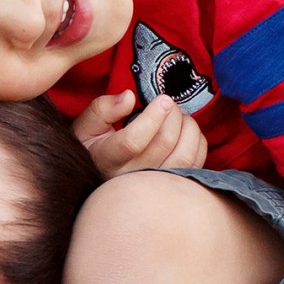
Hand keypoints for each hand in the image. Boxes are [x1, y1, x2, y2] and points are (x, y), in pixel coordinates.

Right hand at [73, 92, 207, 176]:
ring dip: (188, 129)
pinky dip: (198, 144)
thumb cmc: (92, 146)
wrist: (98, 173)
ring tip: (181, 115)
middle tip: (170, 102)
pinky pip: (194, 166)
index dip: (152, 118)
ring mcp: (152, 184)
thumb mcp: (85, 125)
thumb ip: (103, 108)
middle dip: (173, 116)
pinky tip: (188, 131)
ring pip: (183, 157)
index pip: (133, 141)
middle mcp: (130, 177)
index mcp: (107, 159)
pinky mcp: (170, 186)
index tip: (163, 99)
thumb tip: (129, 97)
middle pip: (163, 145)